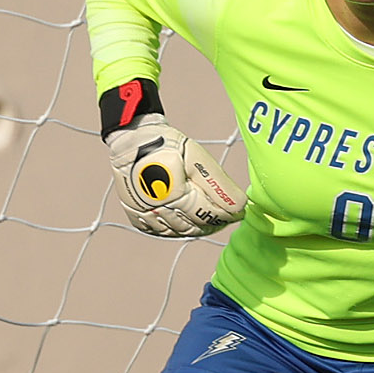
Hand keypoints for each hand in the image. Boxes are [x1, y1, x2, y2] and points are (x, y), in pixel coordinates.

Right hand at [105, 115, 244, 236]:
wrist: (132, 140)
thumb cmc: (168, 145)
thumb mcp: (198, 157)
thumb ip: (220, 184)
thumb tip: (241, 206)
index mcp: (175, 195)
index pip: (209, 215)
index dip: (228, 215)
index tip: (239, 211)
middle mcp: (157, 209)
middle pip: (195, 227)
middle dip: (214, 223)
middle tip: (226, 215)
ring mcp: (144, 215)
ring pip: (179, 232)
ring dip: (198, 227)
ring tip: (209, 217)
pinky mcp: (136, 216)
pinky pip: (162, 232)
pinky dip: (177, 229)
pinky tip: (187, 220)